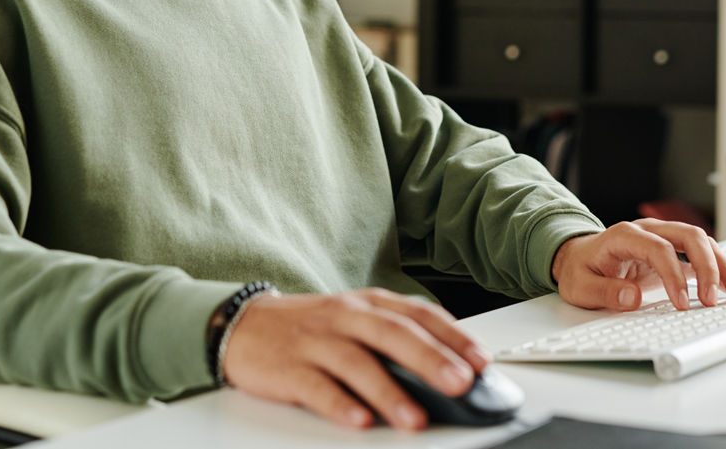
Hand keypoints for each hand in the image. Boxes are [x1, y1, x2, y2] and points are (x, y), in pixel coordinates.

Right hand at [221, 287, 490, 431]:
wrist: (244, 325)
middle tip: (460, 384)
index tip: (481, 360)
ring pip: (358, 363)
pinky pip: (317, 387)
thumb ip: (396, 337)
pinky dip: (340, 404)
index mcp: (368, 303)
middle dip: (430, 359)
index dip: (452, 336)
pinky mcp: (289, 368)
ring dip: (389, 392)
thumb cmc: (312, 328)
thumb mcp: (356, 321)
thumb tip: (450, 367)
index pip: (418, 314)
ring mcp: (317, 341)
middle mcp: (346, 317)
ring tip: (415, 418)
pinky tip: (359, 421)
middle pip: (393, 334)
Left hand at [551, 219, 725, 311]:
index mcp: (624, 235)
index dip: (674, 275)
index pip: (659, 249)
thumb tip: (632, 298)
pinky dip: (720, 271)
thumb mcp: (580, 286)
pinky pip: (702, 255)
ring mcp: (663, 237)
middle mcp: (648, 230)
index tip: (683, 303)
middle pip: (689, 236)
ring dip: (722, 267)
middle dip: (707, 268)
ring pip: (702, 242)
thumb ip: (604, 292)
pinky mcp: (673, 251)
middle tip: (712, 301)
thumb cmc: (580, 270)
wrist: (578, 258)